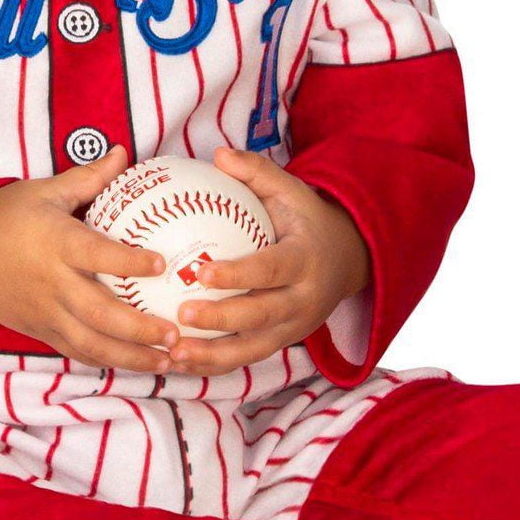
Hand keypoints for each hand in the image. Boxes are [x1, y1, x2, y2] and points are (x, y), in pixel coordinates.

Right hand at [0, 143, 181, 371]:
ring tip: (166, 361)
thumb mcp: (46, 191)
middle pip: (99, 312)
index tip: (162, 263)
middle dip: (139, 328)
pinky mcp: (39, 330)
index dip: (129, 262)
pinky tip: (135, 365)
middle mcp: (53, 282)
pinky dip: (105, 361)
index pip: (97, 255)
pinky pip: (75, 351)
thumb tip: (124, 152)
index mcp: (57, 243)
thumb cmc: (6, 217)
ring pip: (90, 342)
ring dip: (130, 355)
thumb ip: (89, 178)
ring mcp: (45, 312)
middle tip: (176, 332)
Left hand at [166, 146, 370, 376]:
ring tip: (174, 352)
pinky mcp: (280, 344)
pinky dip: (213, 364)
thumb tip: (218, 155)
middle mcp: (303, 300)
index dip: (239, 274)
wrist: (345, 261)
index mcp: (305, 260)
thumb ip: (256, 172)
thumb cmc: (304, 221)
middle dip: (222, 319)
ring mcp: (293, 328)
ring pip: (252, 348)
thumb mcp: (290, 191)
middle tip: (181, 314)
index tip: (202, 271)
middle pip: (262, 315)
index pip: (271, 269)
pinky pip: (245, 359)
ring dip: (212, 355)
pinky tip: (177, 362)